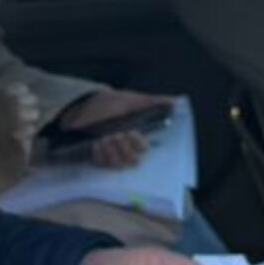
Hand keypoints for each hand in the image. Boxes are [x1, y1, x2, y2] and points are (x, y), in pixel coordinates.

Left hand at [59, 89, 174, 167]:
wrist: (88, 104)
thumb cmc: (114, 103)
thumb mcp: (134, 100)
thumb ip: (155, 101)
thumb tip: (175, 102)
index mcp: (137, 136)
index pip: (144, 148)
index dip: (138, 143)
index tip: (131, 132)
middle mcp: (126, 149)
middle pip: (132, 161)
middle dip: (125, 149)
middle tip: (116, 135)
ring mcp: (112, 154)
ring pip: (117, 164)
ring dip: (111, 152)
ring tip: (104, 138)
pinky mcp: (98, 157)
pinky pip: (100, 164)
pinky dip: (98, 155)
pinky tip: (96, 143)